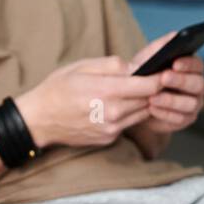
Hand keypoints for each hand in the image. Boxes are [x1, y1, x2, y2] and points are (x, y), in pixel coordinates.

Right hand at [17, 54, 163, 149]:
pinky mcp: (109, 138)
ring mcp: (111, 128)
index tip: (165, 70)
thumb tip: (136, 67)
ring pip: (143, 113)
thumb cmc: (57, 89)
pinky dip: (130, 113)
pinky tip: (121, 105)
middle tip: (158, 77)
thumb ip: (112, 65)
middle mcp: (112, 113)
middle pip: (150, 100)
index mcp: (106, 91)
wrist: (38, 120)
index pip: (149, 85)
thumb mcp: (81, 67)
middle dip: (155, 88)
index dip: (161, 77)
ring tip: (140, 90)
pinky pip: (129, 123)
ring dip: (145, 102)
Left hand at [129, 33, 203, 134]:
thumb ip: (160, 47)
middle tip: (163, 78)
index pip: (198, 64)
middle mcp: (197, 85)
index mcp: (192, 68)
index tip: (175, 63)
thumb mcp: (148, 59)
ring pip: (190, 103)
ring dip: (171, 100)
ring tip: (152, 98)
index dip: (188, 64)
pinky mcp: (184, 119)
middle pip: (198, 84)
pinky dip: (165, 114)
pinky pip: (180, 119)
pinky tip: (152, 109)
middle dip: (181, 81)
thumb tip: (175, 35)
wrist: (134, 100)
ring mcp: (193, 103)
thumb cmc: (144, 75)